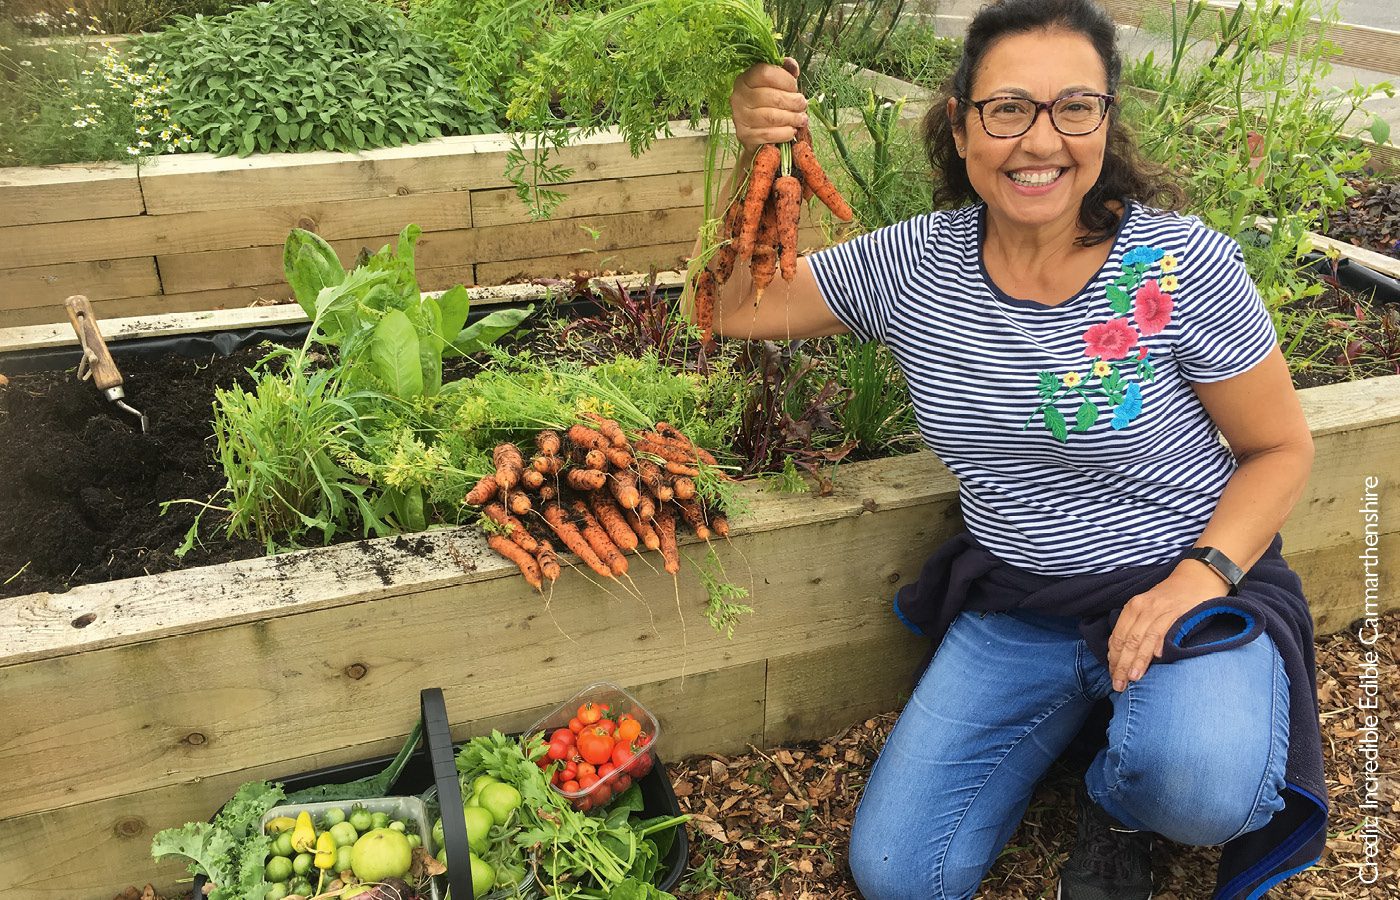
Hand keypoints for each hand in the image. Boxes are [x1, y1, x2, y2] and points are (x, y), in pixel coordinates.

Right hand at [731, 57, 807, 151]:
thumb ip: (785, 72)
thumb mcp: (777, 84)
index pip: (766, 73)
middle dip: (793, 102)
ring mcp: (740, 117)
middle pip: (771, 97)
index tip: (795, 88)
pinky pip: (768, 134)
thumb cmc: (769, 105)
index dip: (786, 80)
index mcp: (746, 79)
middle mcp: (739, 96)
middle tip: (803, 105)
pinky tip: (791, 131)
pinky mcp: (744, 135)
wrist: (756, 133)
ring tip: (801, 119)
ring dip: (791, 118)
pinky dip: (784, 133)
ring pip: (771, 117)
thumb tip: (792, 65)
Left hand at [1107, 561, 1231, 691]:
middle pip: (1127, 641)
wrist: (1199, 576)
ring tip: (1133, 679)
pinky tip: (1156, 661)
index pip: (1117, 638)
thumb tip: (1124, 655)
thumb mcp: (1149, 607)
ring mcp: (1159, 610)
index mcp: (1133, 607)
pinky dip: (1158, 646)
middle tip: (1118, 685)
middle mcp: (1142, 607)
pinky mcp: (1177, 612)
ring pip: (1142, 640)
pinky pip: (1163, 632)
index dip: (1114, 659)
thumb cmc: (1172, 596)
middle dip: (1121, 665)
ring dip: (1137, 661)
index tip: (1113, 676)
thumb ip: (1137, 627)